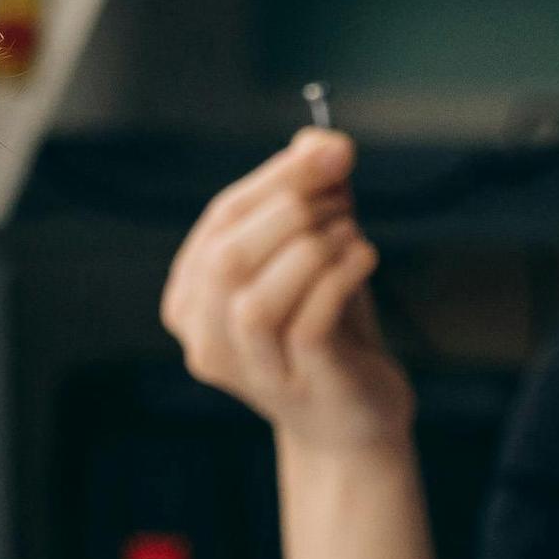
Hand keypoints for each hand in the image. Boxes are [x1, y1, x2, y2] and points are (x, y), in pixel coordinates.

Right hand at [159, 129, 410, 453]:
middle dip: (291, 209)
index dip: (277, 179)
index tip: (332, 150)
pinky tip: (366, 258)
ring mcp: (249, 371)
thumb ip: (312, 194)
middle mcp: (206, 340)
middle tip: (344, 193)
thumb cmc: (329, 327)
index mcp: (192, 298)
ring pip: (256, 299)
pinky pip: (308, 323)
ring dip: (312, 248)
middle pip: (227, 257)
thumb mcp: (316, 252)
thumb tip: (323, 140)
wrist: (355, 418)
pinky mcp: (298, 387)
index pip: (221, 222)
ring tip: (352, 233)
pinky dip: (339, 277)